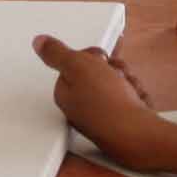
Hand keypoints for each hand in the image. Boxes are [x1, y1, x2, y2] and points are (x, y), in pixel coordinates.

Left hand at [31, 35, 163, 162]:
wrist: (137, 134)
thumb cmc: (107, 104)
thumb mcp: (77, 66)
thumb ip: (57, 52)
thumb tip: (38, 42)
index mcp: (66, 93)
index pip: (77, 63)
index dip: (92, 58)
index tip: (100, 60)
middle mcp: (81, 105)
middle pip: (100, 71)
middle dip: (115, 68)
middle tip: (116, 76)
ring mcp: (102, 114)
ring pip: (119, 82)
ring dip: (128, 81)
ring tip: (129, 90)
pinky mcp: (121, 120)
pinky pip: (132, 97)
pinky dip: (137, 95)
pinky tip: (137, 101)